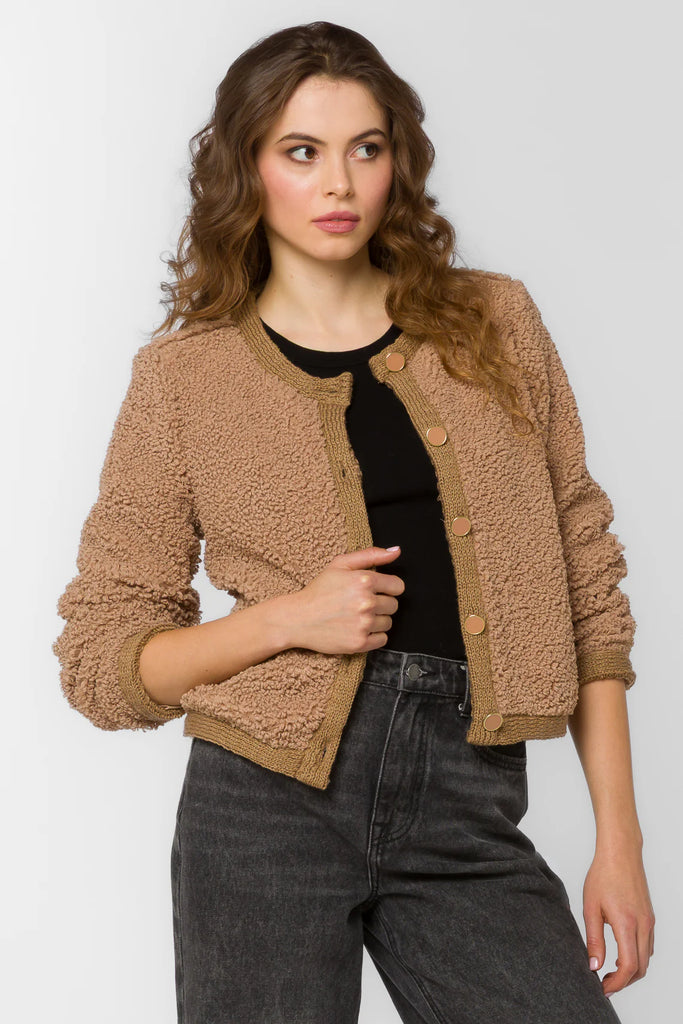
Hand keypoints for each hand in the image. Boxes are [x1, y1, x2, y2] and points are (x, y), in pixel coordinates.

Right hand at [286, 545, 404, 654]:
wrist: (297, 618)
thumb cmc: (318, 590)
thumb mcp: (340, 564)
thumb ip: (371, 555)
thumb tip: (396, 551)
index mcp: (364, 581)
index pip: (398, 586)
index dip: (388, 588)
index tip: (377, 591)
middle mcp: (366, 602)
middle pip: (394, 605)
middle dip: (381, 604)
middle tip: (361, 604)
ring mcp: (363, 624)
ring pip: (388, 623)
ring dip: (377, 620)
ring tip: (357, 616)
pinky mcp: (360, 643)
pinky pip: (383, 639)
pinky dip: (373, 636)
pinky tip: (358, 629)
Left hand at [583, 840, 654, 997]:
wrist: (620, 853)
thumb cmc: (603, 875)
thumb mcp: (591, 908)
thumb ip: (593, 939)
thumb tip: (594, 965)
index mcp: (626, 923)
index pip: (628, 967)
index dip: (617, 983)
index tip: (603, 987)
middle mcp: (643, 925)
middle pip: (640, 968)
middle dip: (624, 982)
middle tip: (605, 983)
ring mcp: (649, 921)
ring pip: (646, 958)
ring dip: (632, 970)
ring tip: (610, 971)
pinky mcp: (650, 917)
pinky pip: (648, 946)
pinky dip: (637, 956)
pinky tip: (621, 954)